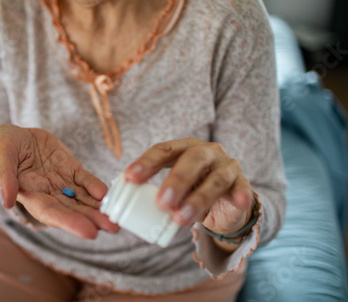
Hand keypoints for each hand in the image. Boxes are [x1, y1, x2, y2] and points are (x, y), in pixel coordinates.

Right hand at [0, 124, 118, 238]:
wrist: (18, 133)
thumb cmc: (4, 144)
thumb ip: (3, 176)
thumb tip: (7, 201)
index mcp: (29, 194)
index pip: (50, 212)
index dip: (69, 222)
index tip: (89, 232)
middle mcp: (47, 193)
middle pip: (71, 210)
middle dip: (91, 219)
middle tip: (113, 227)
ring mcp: (61, 182)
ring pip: (82, 199)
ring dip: (99, 209)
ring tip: (117, 219)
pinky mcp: (71, 169)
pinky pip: (86, 180)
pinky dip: (96, 187)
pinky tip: (107, 193)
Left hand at [124, 138, 253, 236]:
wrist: (225, 203)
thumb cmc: (192, 191)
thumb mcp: (173, 189)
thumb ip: (154, 194)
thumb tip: (122, 212)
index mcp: (184, 148)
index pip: (164, 150)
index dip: (147, 162)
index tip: (130, 177)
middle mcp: (207, 152)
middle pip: (192, 159)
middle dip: (176, 180)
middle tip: (161, 202)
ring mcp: (227, 166)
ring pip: (215, 179)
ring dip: (198, 199)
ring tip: (181, 218)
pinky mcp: (242, 183)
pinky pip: (243, 188)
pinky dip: (241, 194)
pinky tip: (238, 200)